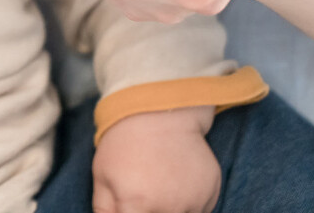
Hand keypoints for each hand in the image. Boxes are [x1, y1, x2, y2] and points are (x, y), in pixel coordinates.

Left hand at [92, 107, 219, 212]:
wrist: (159, 111)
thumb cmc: (124, 143)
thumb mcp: (102, 175)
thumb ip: (104, 210)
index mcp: (137, 205)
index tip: (132, 206)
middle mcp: (169, 208)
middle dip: (150, 211)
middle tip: (146, 194)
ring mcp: (194, 201)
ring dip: (172, 210)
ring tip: (161, 187)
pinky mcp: (211, 192)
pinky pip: (199, 211)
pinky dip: (189, 204)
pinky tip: (177, 182)